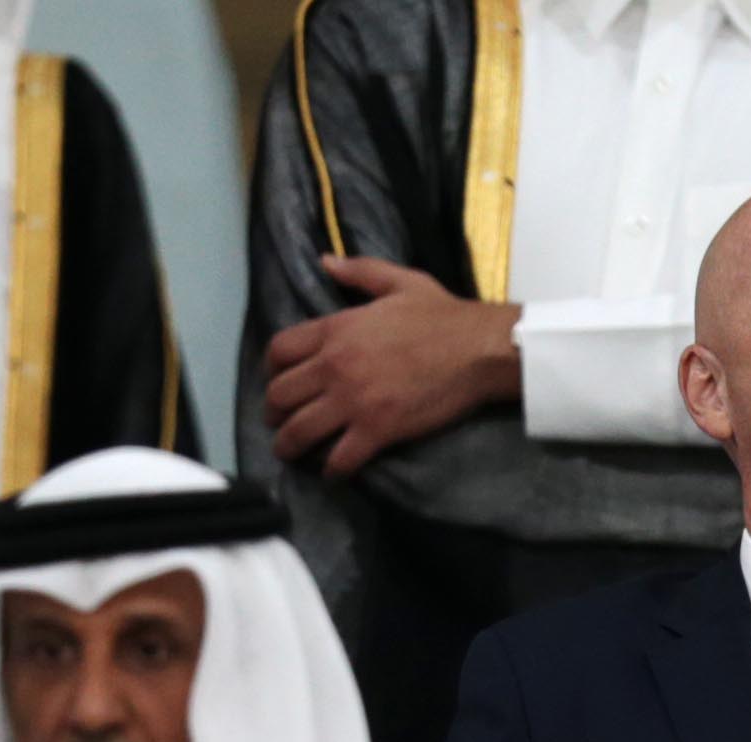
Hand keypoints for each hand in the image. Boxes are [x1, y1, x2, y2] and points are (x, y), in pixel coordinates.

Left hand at [264, 256, 522, 477]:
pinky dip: (333, 470)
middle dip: (274, 412)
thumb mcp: (400, 281)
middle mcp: (335, 366)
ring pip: (299, 431)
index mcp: (336, 329)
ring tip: (292, 453)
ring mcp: (354, 401)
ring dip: (290, 446)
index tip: (280, 380)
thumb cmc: (445, 315)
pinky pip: (340, 458)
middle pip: (279, 395)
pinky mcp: (378, 430)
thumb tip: (326, 260)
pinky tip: (335, 472)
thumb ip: (359, 271)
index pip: (279, 351)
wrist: (479, 349)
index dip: (272, 370)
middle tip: (282, 422)